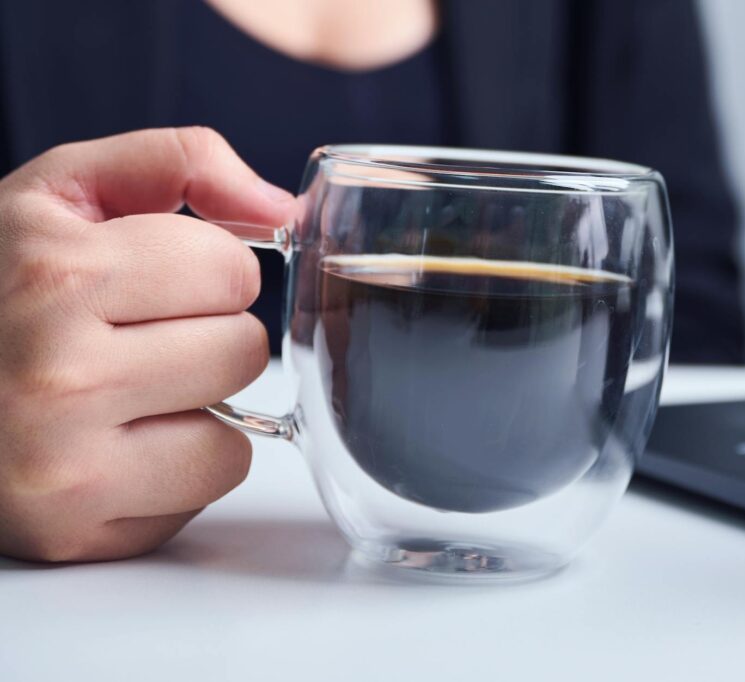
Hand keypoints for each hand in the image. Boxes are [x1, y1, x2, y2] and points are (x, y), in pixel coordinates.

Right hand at [0, 128, 294, 561]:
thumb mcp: (59, 190)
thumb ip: (176, 163)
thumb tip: (282, 207)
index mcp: (58, 276)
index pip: (234, 273)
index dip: (205, 270)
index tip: (152, 278)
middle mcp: (60, 376)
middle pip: (244, 354)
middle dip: (205, 337)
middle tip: (134, 336)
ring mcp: (63, 467)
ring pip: (234, 440)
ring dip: (196, 412)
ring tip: (122, 393)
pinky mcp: (70, 532)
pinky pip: (196, 498)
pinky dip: (171, 472)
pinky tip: (110, 444)